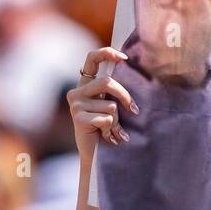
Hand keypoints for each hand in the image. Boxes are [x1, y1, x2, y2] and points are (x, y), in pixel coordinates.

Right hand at [67, 46, 135, 160]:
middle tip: (134, 110)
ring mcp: (76, 105)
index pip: (91, 58)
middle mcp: (77, 92)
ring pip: (110, 105)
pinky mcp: (78, 119)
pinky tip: (107, 137)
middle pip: (107, 82)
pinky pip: (107, 118)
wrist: (95, 155)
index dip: (107, 53)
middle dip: (125, 96)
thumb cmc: (107, 128)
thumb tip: (130, 70)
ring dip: (118, 120)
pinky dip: (112, 129)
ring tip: (112, 130)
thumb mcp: (111, 105)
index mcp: (85, 84)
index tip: (124, 58)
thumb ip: (115, 91)